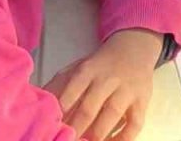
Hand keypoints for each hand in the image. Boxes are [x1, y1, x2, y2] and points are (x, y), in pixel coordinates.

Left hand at [45, 28, 163, 140]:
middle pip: (89, 107)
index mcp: (88, 70)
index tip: (52, 126)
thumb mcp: (78, 67)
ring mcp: (127, 91)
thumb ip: (59, 85)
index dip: (61, 110)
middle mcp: (107, 79)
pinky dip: (123, 139)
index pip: (72, 91)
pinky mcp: (142, 102)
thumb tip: (38, 102)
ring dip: (97, 135)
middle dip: (76, 128)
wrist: (134, 49)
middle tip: (67, 139)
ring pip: (111, 115)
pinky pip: (134, 124)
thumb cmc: (100, 65)